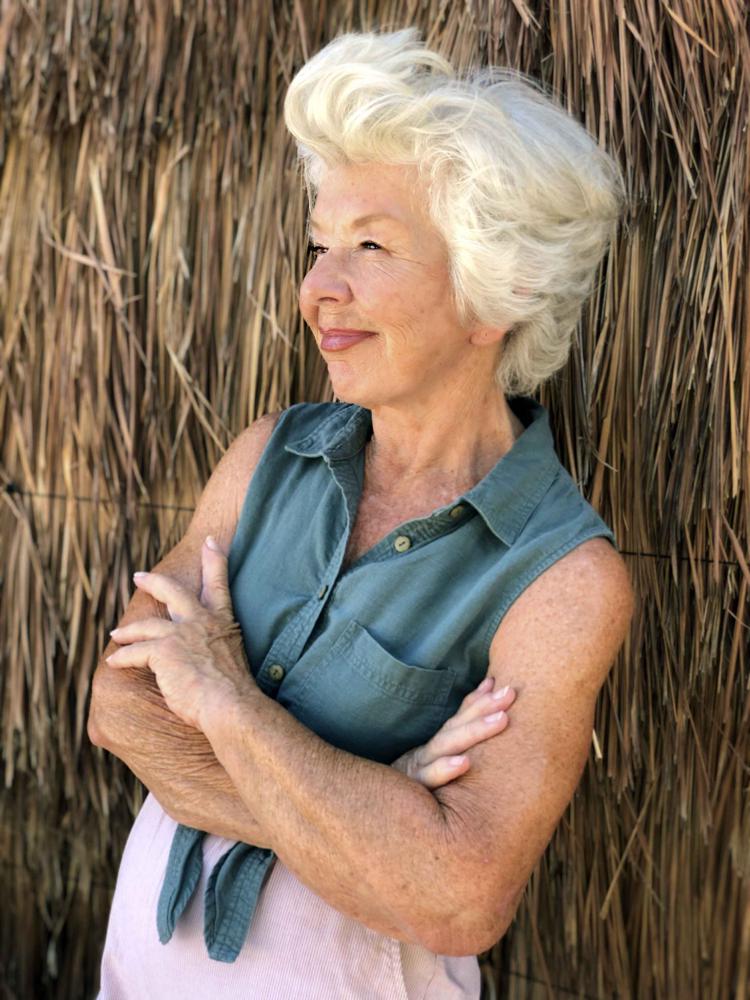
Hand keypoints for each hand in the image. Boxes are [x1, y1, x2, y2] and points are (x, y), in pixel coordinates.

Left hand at [104, 536, 255, 729]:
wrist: (230, 705)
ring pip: (146, 625)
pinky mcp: (163, 650)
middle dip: (154, 581)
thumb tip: (200, 663)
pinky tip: (113, 662)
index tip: (211, 541)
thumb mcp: (230, 660)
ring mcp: (181, 633)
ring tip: (116, 634)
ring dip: (128, 630)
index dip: (215, 561)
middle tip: (139, 576)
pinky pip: (134, 653)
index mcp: (222, 622)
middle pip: (174, 591)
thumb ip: (214, 652)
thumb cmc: (234, 693)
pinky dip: (122, 658)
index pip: (218, 585)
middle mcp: (202, 621)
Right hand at [391, 676, 515, 788]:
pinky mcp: (412, 791)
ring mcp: (418, 770)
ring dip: (475, 731)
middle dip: (484, 708)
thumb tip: (483, 713)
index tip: (499, 683)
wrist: (370, 819)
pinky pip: (429, 779)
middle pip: (457, 726)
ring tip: (501, 721)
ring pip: (446, 745)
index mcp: (434, 749)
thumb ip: (456, 747)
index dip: (478, 700)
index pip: (458, 718)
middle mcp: (426, 755)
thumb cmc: (412, 797)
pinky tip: (464, 762)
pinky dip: (445, 769)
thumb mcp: (431, 771)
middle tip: (510, 694)